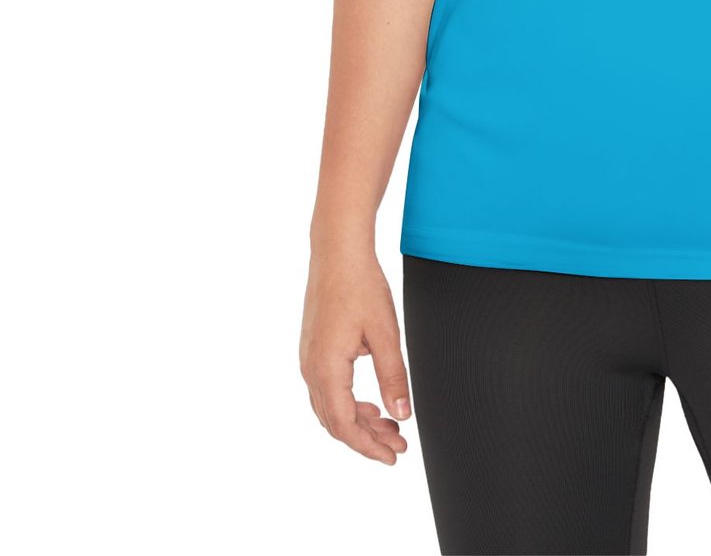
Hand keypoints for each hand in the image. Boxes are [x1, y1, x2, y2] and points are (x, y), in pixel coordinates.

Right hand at [300, 246, 412, 464]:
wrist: (338, 252)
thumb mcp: (385, 334)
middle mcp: (311, 370)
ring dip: (359, 421)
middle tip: (398, 445)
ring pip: (330, 407)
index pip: (345, 425)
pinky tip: (371, 402)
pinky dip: (349, 404)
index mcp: (327, 370)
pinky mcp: (313, 350)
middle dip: (367, 438)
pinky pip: (327, 390)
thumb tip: (401, 414)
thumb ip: (393, 377)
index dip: (369, 446)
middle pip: (336, 422)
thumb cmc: (361, 287)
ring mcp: (309, 360)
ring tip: (390, 425)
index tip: (393, 456)